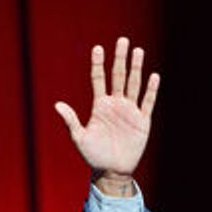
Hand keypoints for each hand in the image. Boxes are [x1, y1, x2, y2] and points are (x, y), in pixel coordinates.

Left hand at [54, 37, 159, 195]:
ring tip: (138, 51)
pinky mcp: (142, 121)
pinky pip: (147, 102)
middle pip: (118, 76)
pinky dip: (151, 90)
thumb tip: (57, 105)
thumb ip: (71, 121)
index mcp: (100, 105)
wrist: (112, 171)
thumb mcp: (79, 138)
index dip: (98, 63)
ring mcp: (130, 111)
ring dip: (136, 68)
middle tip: (123, 40)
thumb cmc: (93, 156)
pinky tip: (154, 76)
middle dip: (120, 58)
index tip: (98, 48)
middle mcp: (115, 104)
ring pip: (134, 84)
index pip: (99, 78)